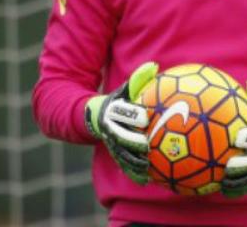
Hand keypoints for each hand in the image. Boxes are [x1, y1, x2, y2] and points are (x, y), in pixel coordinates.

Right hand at [84, 61, 158, 183]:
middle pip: (121, 136)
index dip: (133, 114)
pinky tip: (148, 180)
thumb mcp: (123, 90)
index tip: (146, 117)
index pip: (123, 113)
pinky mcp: (114, 154)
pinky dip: (134, 174)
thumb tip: (154, 65)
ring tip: (148, 167)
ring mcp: (111, 143)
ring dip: (133, 162)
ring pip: (121, 154)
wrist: (91, 118)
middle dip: (132, 141)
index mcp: (113, 111)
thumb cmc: (116, 101)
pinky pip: (124, 166)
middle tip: (147, 146)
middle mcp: (110, 128)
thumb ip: (138, 79)